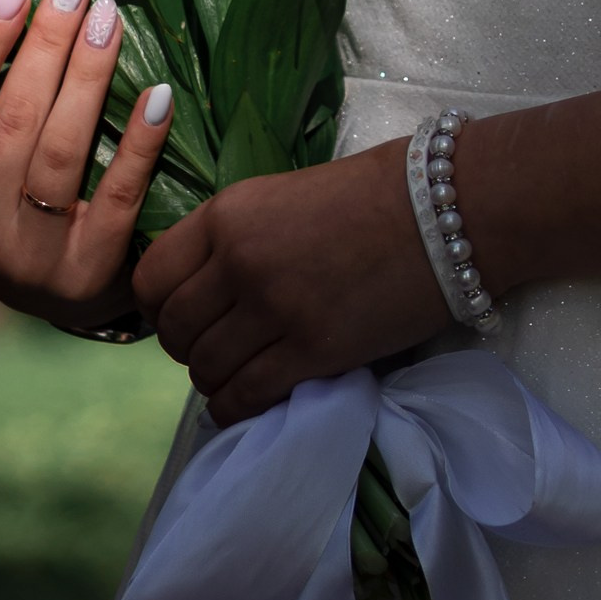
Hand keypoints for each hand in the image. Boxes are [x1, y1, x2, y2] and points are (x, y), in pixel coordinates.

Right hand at [0, 0, 173, 331]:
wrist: (57, 299)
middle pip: (11, 122)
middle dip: (45, 41)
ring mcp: (31, 257)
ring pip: (61, 152)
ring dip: (89, 77)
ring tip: (112, 14)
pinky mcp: (90, 273)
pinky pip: (119, 196)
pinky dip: (137, 142)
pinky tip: (158, 90)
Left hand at [135, 141, 447, 424]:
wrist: (448, 209)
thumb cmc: (375, 193)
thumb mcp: (284, 196)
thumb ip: (238, 236)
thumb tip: (204, 284)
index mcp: (229, 214)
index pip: (152, 277)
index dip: (158, 305)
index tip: (179, 314)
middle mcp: (240, 262)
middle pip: (175, 330)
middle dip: (187, 346)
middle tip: (215, 347)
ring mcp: (275, 309)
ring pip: (205, 369)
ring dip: (214, 378)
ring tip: (240, 372)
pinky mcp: (314, 352)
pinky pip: (245, 396)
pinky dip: (238, 406)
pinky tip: (252, 398)